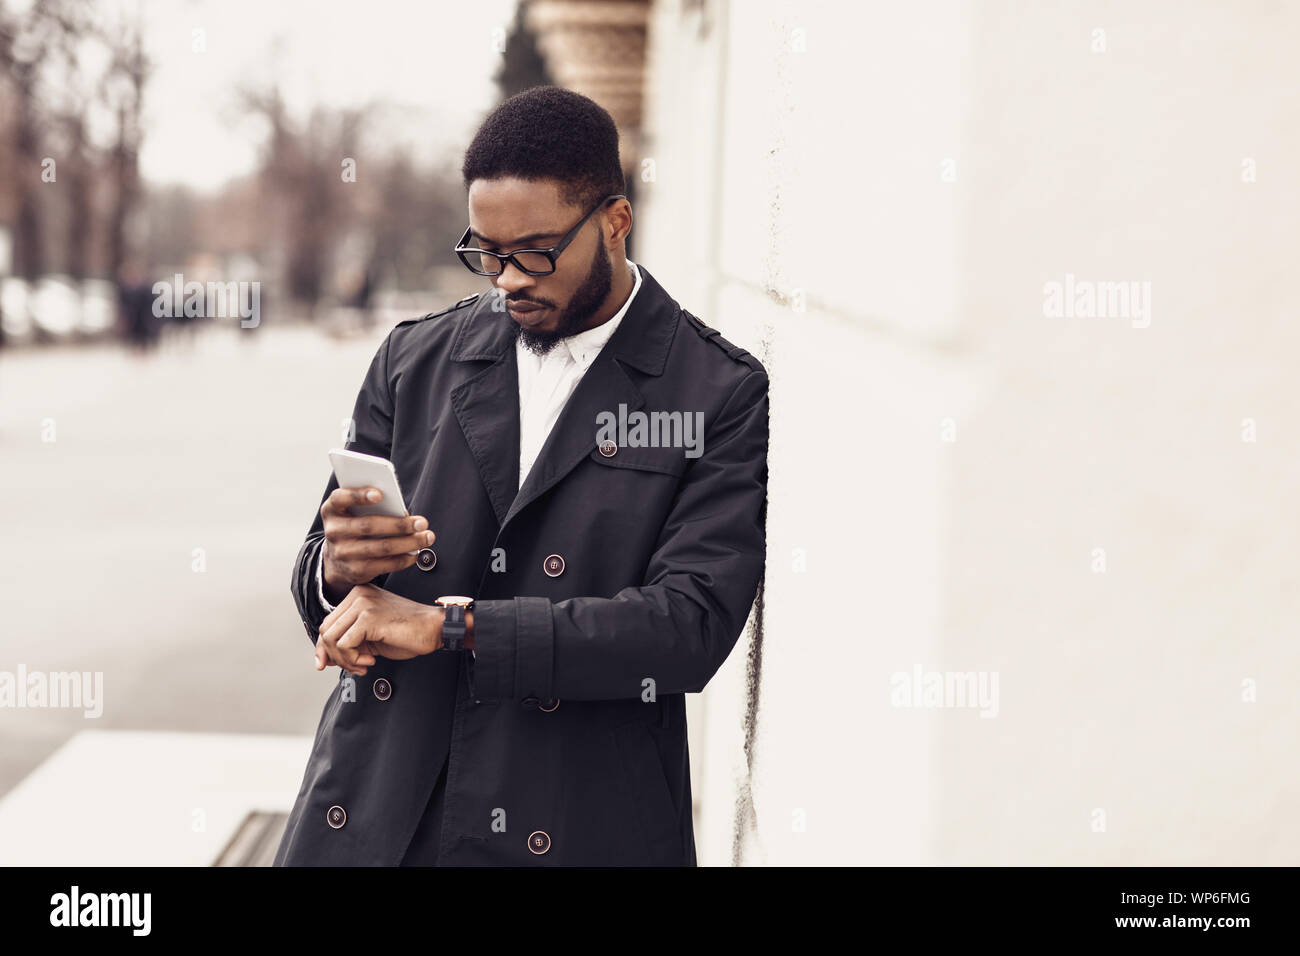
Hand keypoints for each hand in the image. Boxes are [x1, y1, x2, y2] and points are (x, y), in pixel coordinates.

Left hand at [315, 584, 440, 673]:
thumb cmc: (408, 633)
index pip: (328, 623)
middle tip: (356, 667)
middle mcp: (358, 595)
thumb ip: (348, 642)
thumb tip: (322, 659)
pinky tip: (371, 660)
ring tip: (363, 664)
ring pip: (331, 638)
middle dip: (335, 656)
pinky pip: (344, 645)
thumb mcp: (371, 636)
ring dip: (345, 660)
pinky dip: (353, 659)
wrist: (434, 628)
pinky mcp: (368, 617)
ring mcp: (362, 604)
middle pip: (325, 630)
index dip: (325, 648)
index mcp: (358, 595)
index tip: (330, 664)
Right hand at [320, 487, 433, 601]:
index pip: (341, 498)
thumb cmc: (354, 526)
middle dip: (399, 524)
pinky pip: (384, 565)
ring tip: (427, 537)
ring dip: (409, 543)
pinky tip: (416, 552)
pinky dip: (404, 559)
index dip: (358, 495)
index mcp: (332, 510)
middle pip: (368, 525)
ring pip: (381, 547)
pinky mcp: (355, 571)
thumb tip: (402, 512)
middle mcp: (334, 531)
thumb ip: (372, 506)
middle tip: (422, 522)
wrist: (336, 560)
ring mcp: (343, 553)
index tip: (380, 494)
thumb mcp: (354, 512)